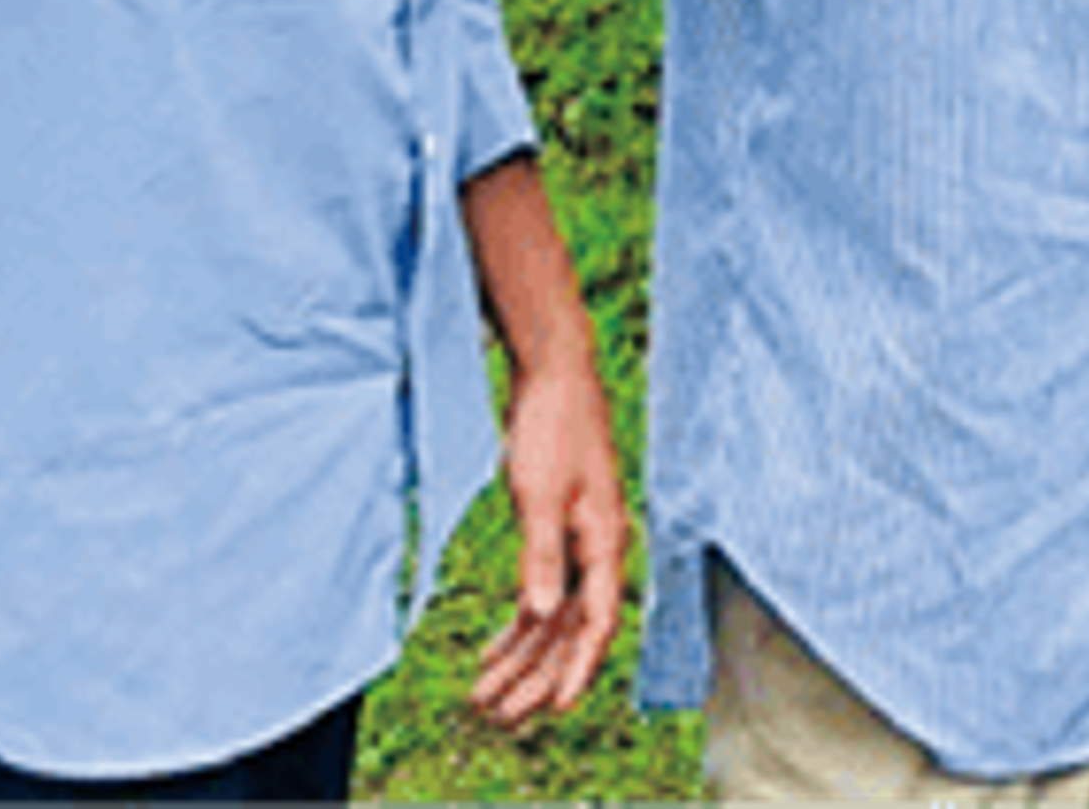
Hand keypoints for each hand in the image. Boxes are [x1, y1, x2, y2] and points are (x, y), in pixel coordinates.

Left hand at [468, 348, 625, 727]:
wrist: (555, 373)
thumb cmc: (553, 425)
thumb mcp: (538, 491)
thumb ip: (542, 553)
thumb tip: (539, 611)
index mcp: (604, 537)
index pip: (598, 620)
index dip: (577, 669)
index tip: (552, 708)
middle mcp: (598, 545)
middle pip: (572, 628)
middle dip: (536, 675)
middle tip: (497, 715)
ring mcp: (580, 536)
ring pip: (555, 615)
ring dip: (522, 656)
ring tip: (485, 693)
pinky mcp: (559, 526)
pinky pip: (544, 590)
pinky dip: (520, 624)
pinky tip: (495, 646)